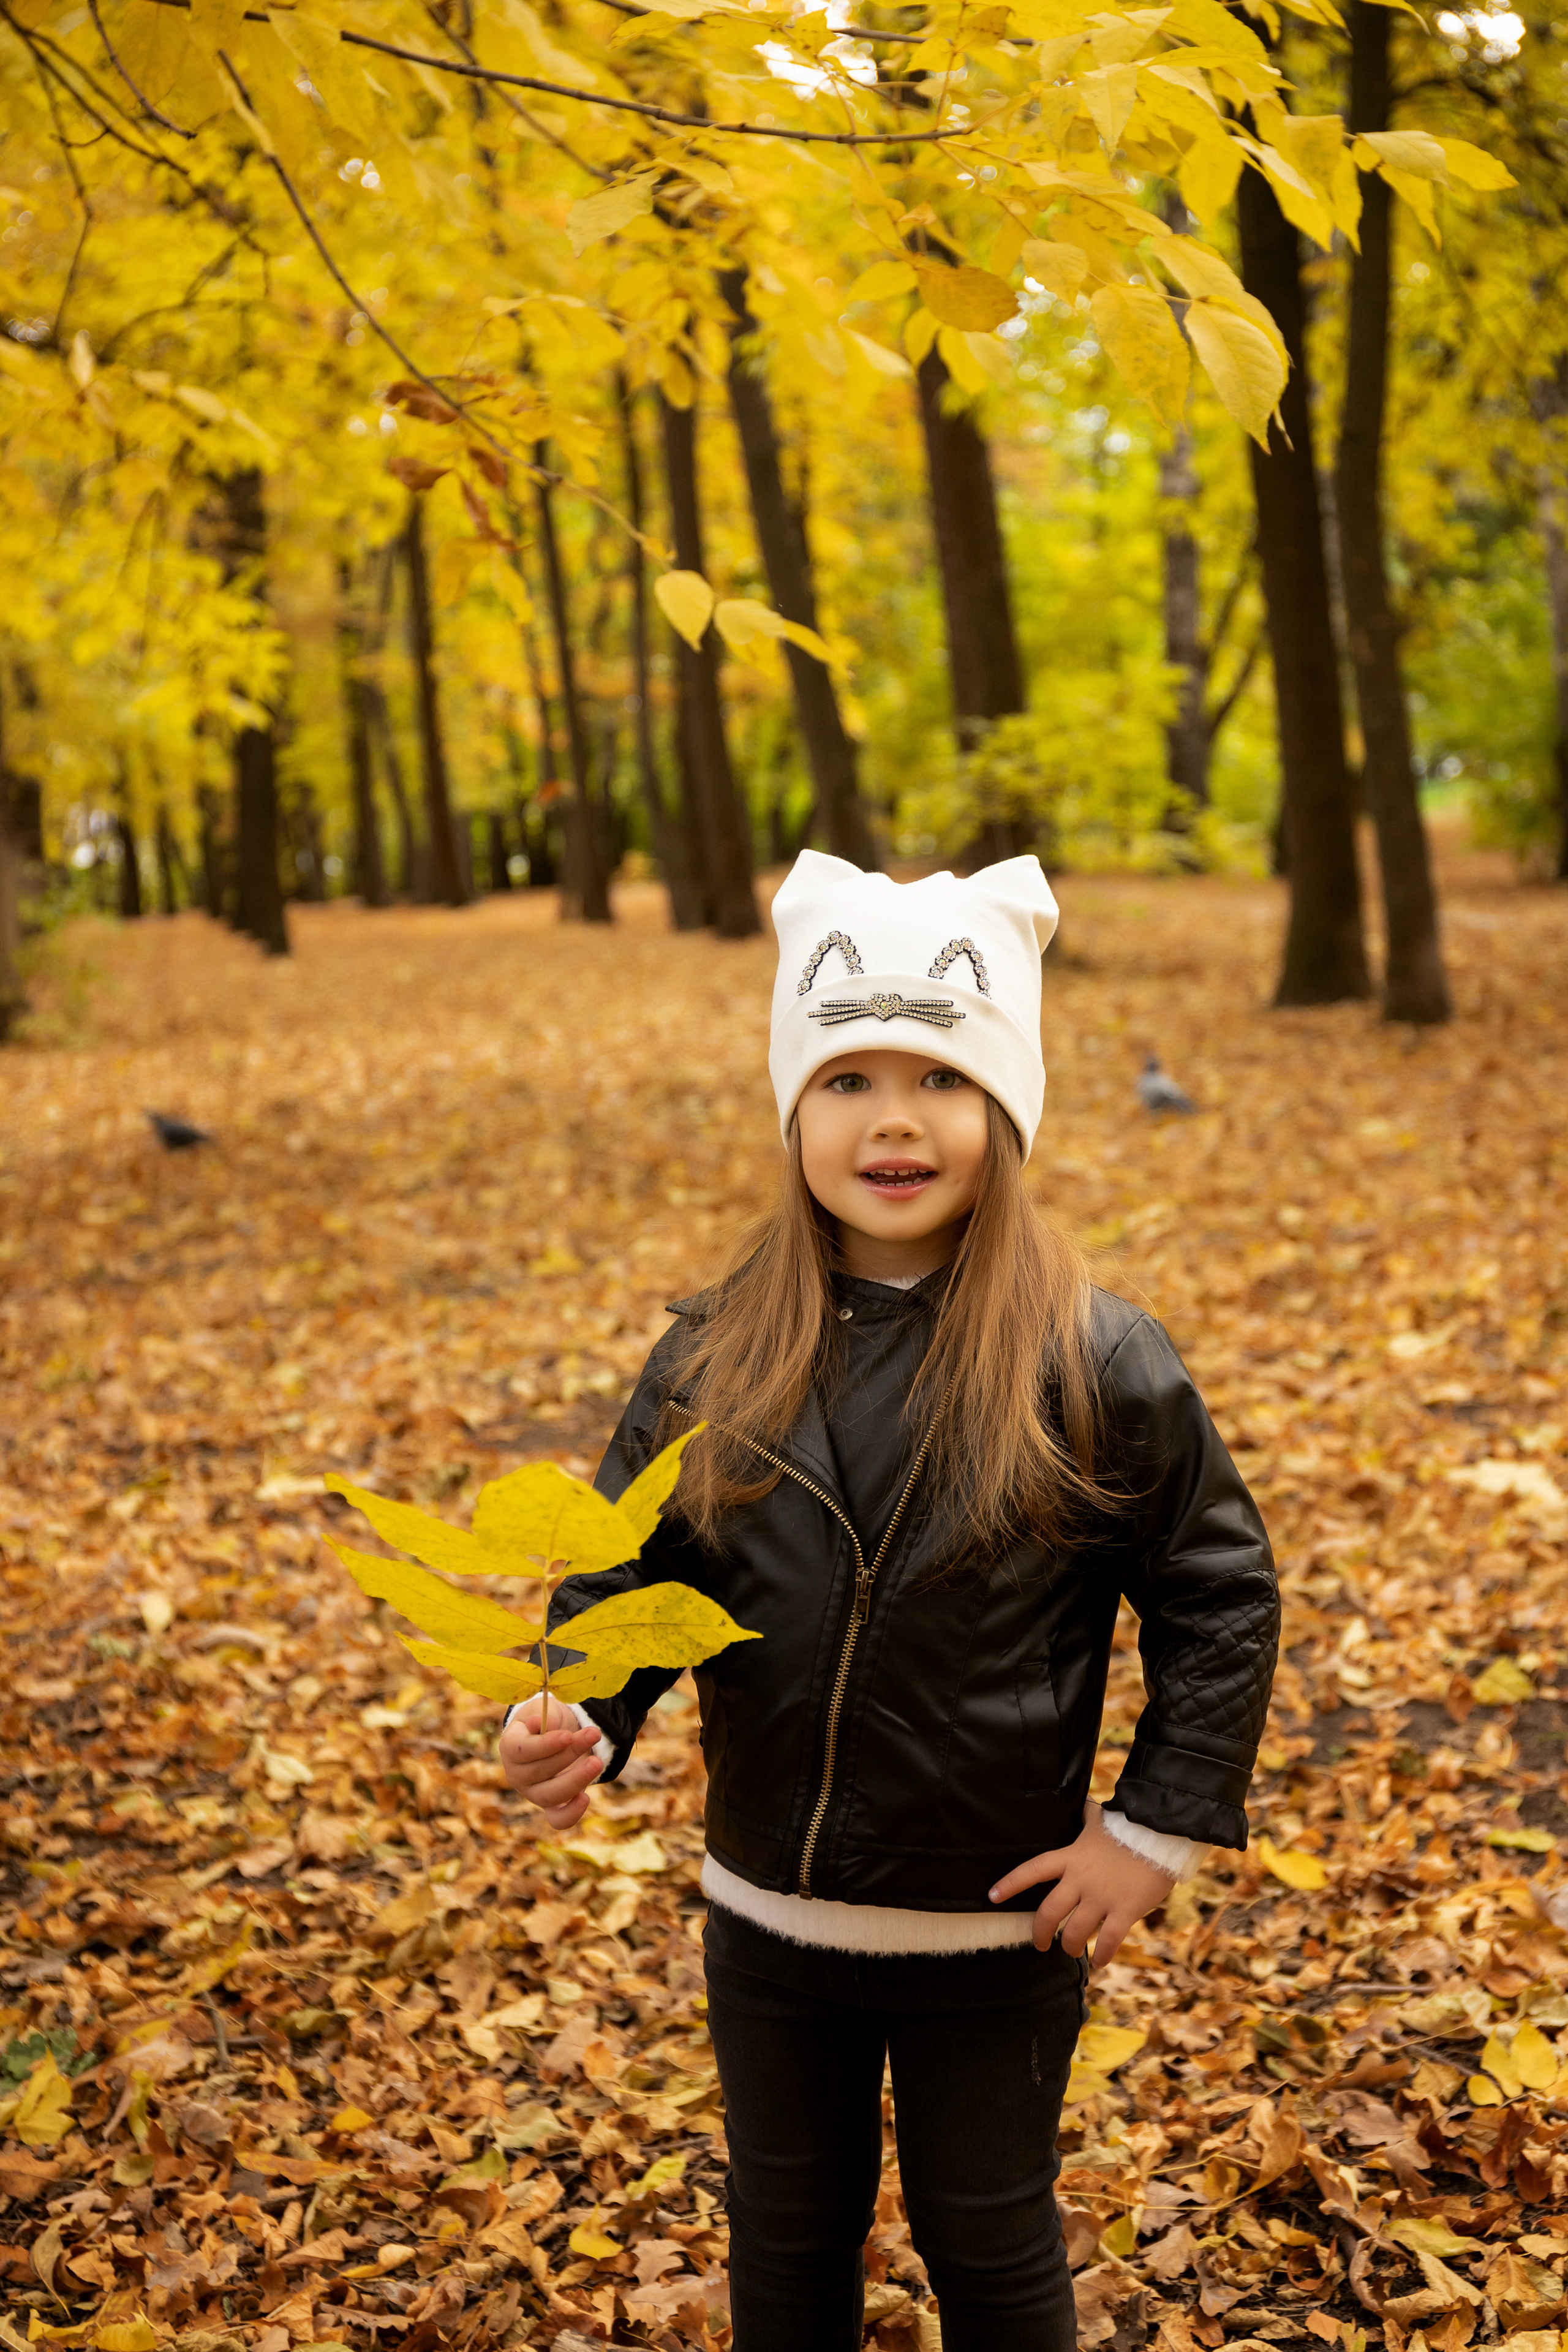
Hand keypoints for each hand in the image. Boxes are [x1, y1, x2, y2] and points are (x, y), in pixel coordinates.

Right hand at [499, 1694, 604, 1829]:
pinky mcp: (551, 1806)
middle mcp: (517, 1774)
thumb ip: (544, 1716)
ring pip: (549, 1796)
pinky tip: (586, 1798)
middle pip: (539, 1771)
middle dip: (569, 1754)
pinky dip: (571, 1814)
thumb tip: (539, 1723)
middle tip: (593, 1735)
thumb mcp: (546, 1709)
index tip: (567, 1736)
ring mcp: (533, 1793)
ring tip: (597, 1762)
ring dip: (575, 1779)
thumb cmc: (549, 1719)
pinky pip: (558, 1820)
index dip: (545, 1745)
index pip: (522, 1750)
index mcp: (510, 1747)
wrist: (559, 1734)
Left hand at [988, 1801, 1178, 1969]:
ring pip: (1075, 1932)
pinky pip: (1107, 1942)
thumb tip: (1084, 1804)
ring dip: (1070, 1946)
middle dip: (1039, 1933)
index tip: (992, 1896)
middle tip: (1039, 1944)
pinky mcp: (1124, 1910)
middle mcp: (1080, 1879)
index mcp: (1071, 1856)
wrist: (1159, 1833)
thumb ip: (1087, 1817)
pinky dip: (1100, 1956)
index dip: (1010, 1884)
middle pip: (1049, 1912)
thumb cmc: (1130, 1826)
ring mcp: (1102, 1897)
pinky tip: (1097, 1962)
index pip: (1032, 1870)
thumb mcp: (1100, 1820)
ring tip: (1071, 1951)